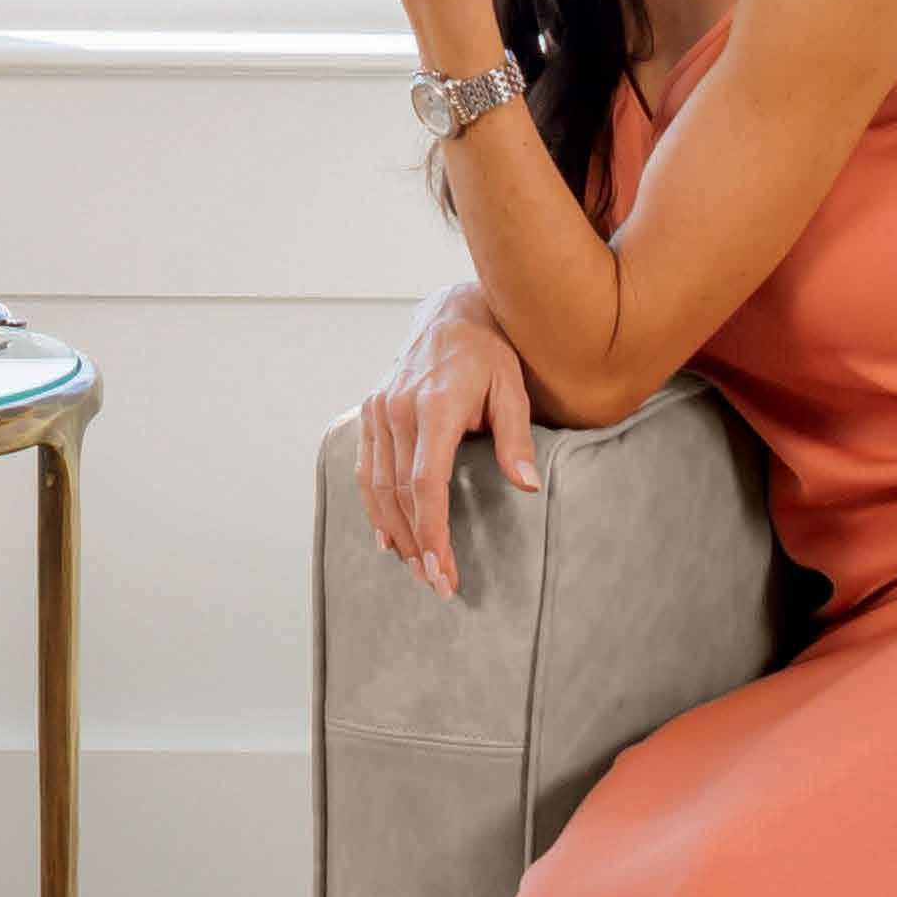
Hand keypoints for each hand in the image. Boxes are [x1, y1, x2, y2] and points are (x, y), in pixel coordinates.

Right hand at [355, 287, 539, 597]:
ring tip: (416, 568)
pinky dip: (375, 507)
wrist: (451, 313)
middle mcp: (398, 409)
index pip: (426, 483)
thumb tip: (529, 485)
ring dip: (395, 532)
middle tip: (437, 583)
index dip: (433, 531)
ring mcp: (379, 409)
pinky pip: (367, 469)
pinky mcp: (370, 411)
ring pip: (378, 486)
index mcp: (435, 405)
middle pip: (400, 493)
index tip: (442, 570)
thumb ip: (516, 437)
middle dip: (417, 544)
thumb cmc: (490, 352)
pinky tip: (387, 536)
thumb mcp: (513, 387)